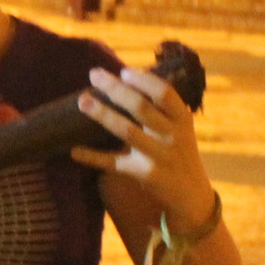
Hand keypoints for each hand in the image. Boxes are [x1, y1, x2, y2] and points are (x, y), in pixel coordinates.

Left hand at [72, 67, 216, 230]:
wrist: (191, 193)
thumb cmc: (177, 149)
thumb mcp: (179, 127)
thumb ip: (159, 108)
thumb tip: (124, 78)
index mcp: (182, 118)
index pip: (165, 93)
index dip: (144, 80)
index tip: (124, 71)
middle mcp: (173, 136)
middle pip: (141, 108)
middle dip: (115, 89)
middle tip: (94, 75)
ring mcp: (159, 156)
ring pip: (127, 132)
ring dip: (102, 114)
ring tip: (82, 101)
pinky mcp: (145, 175)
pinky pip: (114, 163)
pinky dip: (93, 157)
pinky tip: (74, 150)